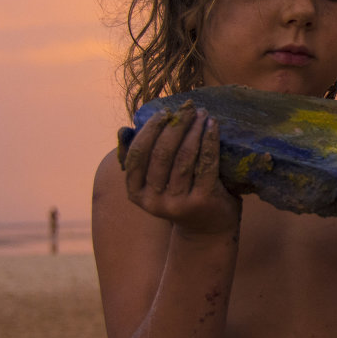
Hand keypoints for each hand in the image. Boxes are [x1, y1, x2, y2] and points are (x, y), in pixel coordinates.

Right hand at [122, 101, 241, 235]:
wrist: (208, 229)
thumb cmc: (181, 196)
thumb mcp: (156, 181)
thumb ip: (143, 158)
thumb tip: (124, 130)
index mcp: (136, 193)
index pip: (137, 156)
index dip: (149, 131)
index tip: (164, 112)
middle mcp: (153, 201)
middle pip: (162, 154)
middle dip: (175, 126)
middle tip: (187, 108)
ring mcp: (177, 203)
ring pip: (184, 157)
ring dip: (193, 130)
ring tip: (201, 113)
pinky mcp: (202, 201)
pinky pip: (205, 164)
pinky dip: (209, 141)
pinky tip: (213, 126)